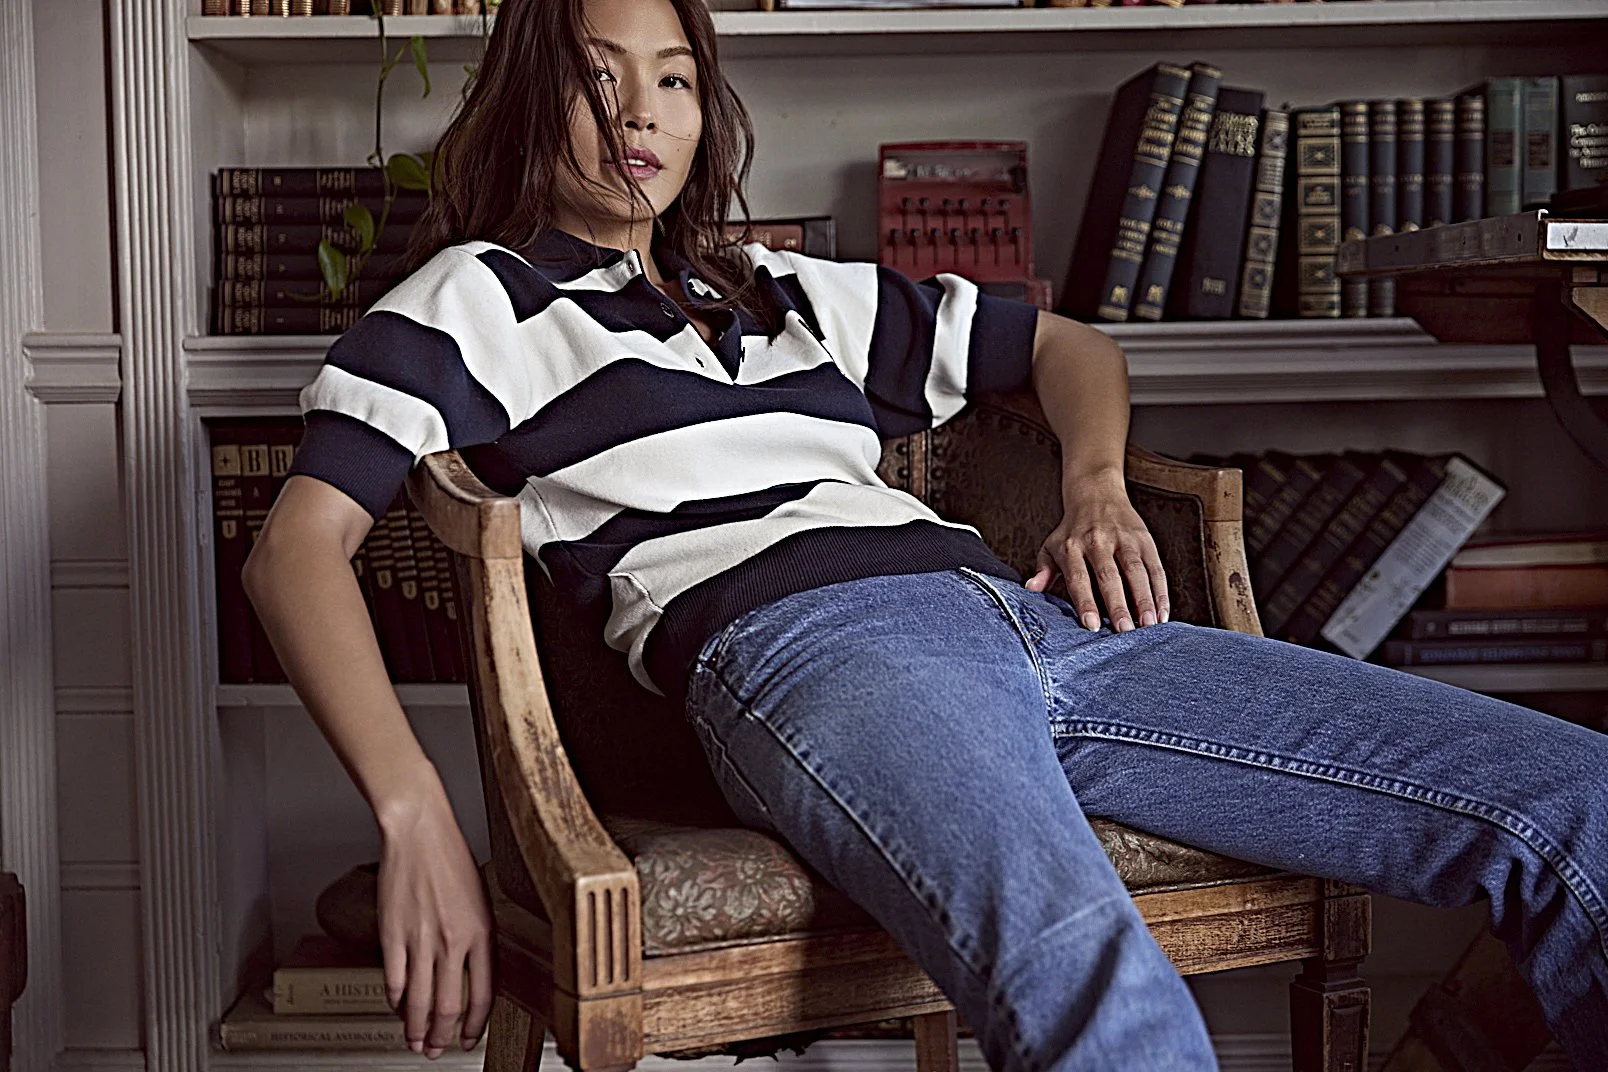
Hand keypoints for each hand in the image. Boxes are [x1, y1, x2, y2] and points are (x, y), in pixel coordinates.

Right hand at [376, 784, 494, 1057]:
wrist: (419, 833)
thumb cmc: (451, 859)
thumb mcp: (481, 900)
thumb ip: (478, 939)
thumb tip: (473, 974)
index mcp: (481, 932)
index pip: (484, 995)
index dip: (477, 1025)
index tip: (470, 1039)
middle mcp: (453, 941)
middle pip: (449, 1007)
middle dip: (443, 1037)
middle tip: (437, 1050)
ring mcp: (420, 940)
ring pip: (419, 1002)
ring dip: (416, 1029)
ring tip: (415, 1041)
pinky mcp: (392, 936)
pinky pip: (394, 982)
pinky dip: (395, 1002)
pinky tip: (397, 1008)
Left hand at [1024, 476, 1169, 632]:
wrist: (1096, 493)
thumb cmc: (1071, 531)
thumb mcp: (1051, 546)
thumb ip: (1043, 570)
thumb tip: (1031, 588)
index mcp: (1072, 546)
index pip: (1078, 577)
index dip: (1085, 601)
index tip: (1091, 625)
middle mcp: (1098, 541)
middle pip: (1110, 576)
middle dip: (1118, 605)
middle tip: (1125, 631)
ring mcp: (1124, 539)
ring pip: (1136, 571)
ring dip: (1144, 600)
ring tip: (1149, 625)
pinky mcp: (1145, 539)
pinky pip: (1155, 567)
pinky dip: (1160, 591)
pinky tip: (1162, 613)